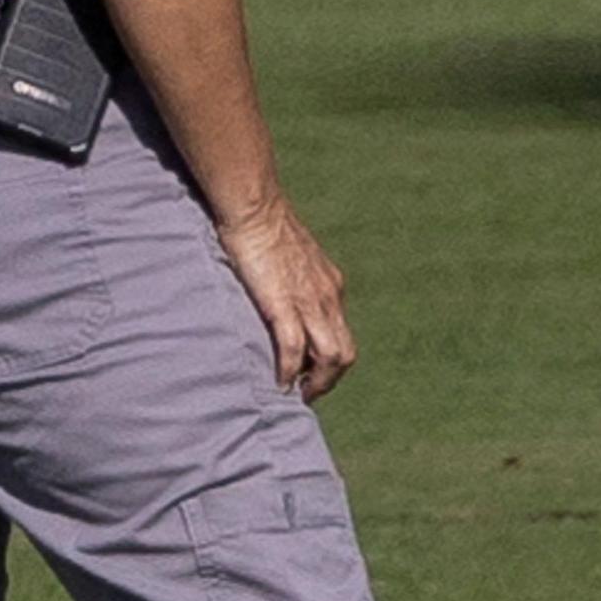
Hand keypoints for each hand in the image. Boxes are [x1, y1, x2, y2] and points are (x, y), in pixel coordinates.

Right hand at [214, 192, 355, 399]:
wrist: (255, 206)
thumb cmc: (264, 227)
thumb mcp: (292, 259)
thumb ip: (295, 282)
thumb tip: (282, 300)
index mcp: (331, 286)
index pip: (342, 335)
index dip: (330, 362)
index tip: (311, 376)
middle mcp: (329, 297)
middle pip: (345, 353)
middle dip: (328, 381)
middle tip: (306, 394)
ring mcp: (310, 301)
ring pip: (330, 357)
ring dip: (315, 383)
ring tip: (295, 394)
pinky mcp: (284, 302)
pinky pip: (295, 348)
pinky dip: (289, 371)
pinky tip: (278, 382)